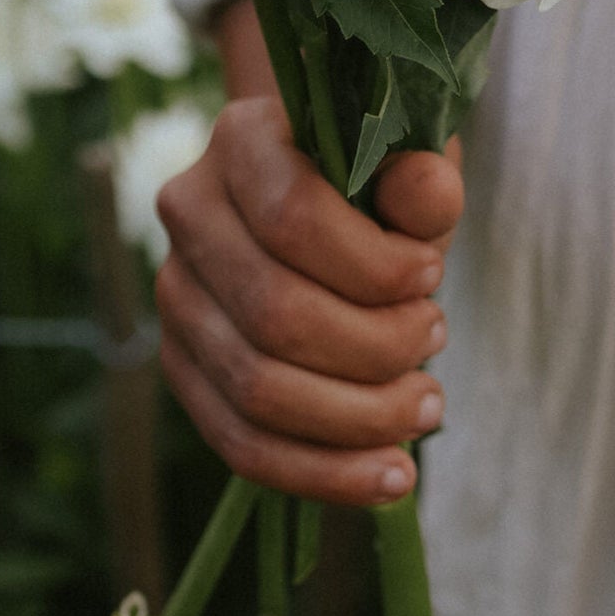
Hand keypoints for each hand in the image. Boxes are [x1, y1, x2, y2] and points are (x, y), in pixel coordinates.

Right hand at [155, 94, 463, 504]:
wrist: (326, 196)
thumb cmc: (377, 177)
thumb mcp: (412, 158)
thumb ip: (423, 178)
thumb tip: (428, 195)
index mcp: (240, 140)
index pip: (291, 217)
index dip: (373, 266)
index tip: (434, 276)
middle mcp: (189, 212)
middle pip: (275, 314)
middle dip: (375, 347)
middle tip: (437, 337)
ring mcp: (177, 295)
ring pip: (257, 389)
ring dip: (358, 417)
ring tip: (426, 406)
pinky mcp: (183, 365)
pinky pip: (241, 444)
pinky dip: (323, 472)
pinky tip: (390, 474)